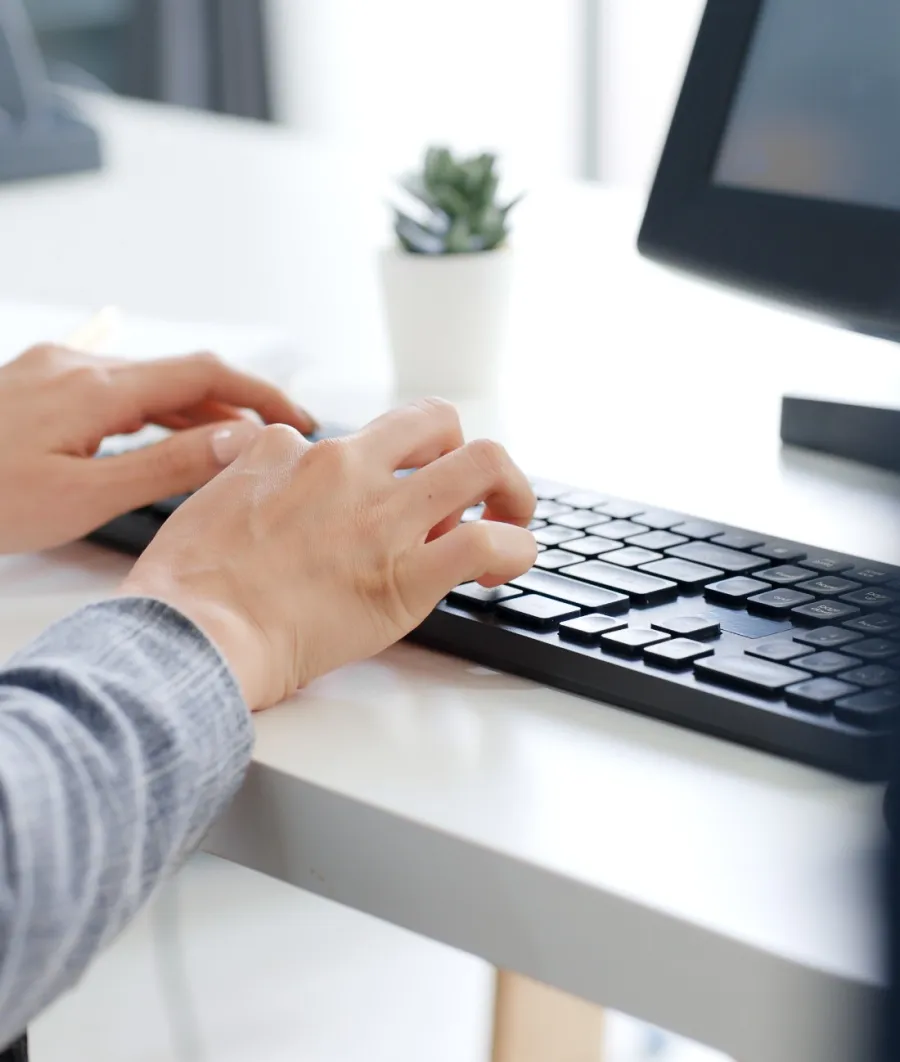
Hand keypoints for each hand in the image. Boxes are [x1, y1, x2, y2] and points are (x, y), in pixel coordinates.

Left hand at [0, 343, 315, 553]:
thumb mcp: (82, 495)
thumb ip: (165, 464)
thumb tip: (237, 442)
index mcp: (97, 389)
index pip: (205, 375)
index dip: (261, 393)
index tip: (300, 418)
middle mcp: (77, 366)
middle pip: (179, 375)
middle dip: (234, 405)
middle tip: (274, 442)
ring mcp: (51, 370)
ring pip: (144, 383)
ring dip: (192, 411)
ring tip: (227, 447)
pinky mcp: (32, 384)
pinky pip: (110, 388)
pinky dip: (149, 409)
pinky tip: (158, 420)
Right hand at [120, 399, 536, 709]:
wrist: (191, 634)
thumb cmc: (188, 585)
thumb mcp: (211, 497)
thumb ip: (252, 473)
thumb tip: (271, 466)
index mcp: (296, 450)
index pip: (366, 435)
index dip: (387, 468)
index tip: (384, 505)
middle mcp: (347, 469)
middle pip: (437, 420)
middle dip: (461, 450)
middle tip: (465, 493)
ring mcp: (382, 518)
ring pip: (483, 463)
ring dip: (509, 488)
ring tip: (508, 519)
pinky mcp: (407, 575)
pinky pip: (490, 542)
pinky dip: (514, 549)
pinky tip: (500, 569)